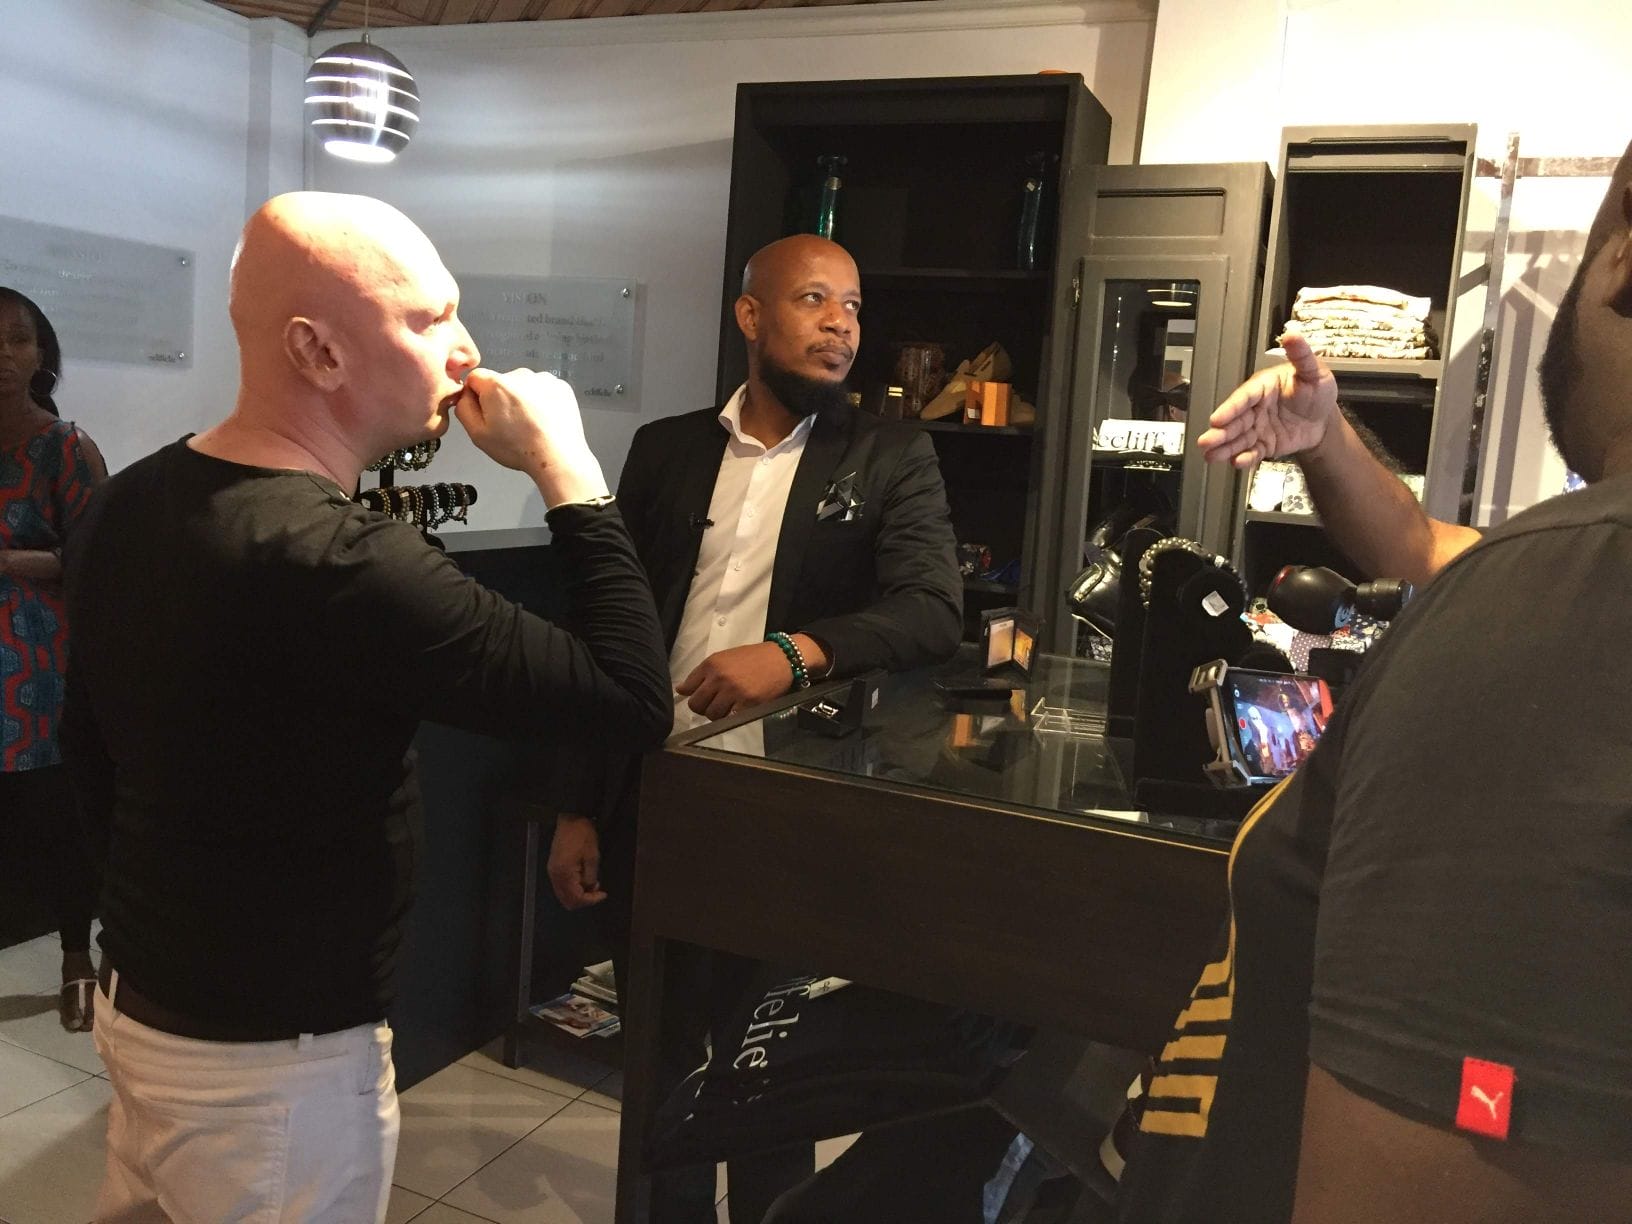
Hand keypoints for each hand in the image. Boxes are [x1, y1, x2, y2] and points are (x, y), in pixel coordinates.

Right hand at [453, 367, 608, 506]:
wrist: (558, 457)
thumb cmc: (519, 449)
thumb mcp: (477, 434)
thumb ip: (463, 408)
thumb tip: (464, 394)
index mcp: (496, 384)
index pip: (475, 378)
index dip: (476, 396)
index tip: (486, 414)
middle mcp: (520, 375)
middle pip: (500, 382)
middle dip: (500, 399)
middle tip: (510, 425)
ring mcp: (543, 379)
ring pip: (522, 386)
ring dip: (522, 400)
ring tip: (529, 425)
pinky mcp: (560, 386)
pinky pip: (542, 390)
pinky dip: (541, 402)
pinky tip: (543, 420)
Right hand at [547, 815, 605, 909]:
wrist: (572, 819)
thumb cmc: (582, 834)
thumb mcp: (593, 856)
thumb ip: (591, 877)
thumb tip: (590, 889)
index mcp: (563, 873)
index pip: (575, 898)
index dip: (590, 900)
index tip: (602, 894)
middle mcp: (555, 875)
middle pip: (567, 900)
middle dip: (584, 900)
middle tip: (597, 892)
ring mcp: (552, 871)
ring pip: (564, 895)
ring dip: (578, 894)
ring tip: (592, 884)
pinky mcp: (554, 867)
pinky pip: (562, 886)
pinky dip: (573, 888)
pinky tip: (584, 879)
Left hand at [676, 642, 796, 720]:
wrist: (781, 658)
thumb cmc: (753, 657)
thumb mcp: (724, 658)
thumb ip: (703, 673)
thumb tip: (681, 689)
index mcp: (711, 664)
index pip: (688, 687)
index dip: (692, 695)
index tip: (699, 697)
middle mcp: (719, 677)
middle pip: (696, 704)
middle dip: (702, 707)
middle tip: (713, 704)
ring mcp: (733, 692)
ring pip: (711, 714)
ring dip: (717, 714)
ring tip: (727, 706)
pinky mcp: (747, 704)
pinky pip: (729, 719)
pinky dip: (731, 717)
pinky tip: (737, 709)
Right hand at [1197, 332, 1338, 467]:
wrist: (1324, 420)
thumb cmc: (1317, 391)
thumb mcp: (1314, 371)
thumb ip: (1301, 356)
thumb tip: (1292, 334)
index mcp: (1263, 387)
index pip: (1244, 397)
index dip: (1231, 408)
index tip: (1217, 418)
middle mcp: (1255, 408)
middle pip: (1235, 420)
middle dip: (1220, 432)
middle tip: (1206, 442)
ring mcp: (1257, 427)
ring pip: (1238, 438)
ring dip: (1225, 447)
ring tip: (1211, 456)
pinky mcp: (1263, 444)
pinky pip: (1252, 452)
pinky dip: (1245, 458)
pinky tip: (1237, 463)